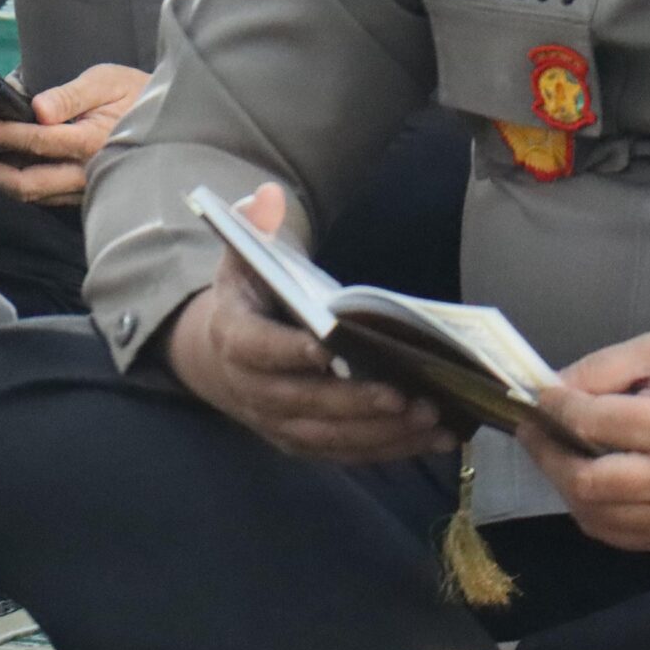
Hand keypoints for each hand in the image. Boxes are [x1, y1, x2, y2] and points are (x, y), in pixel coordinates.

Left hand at [0, 63, 147, 206]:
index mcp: (93, 141)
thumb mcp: (107, 81)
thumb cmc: (136, 94)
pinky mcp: (81, 195)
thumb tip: (39, 110)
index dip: (2, 134)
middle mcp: (88, 173)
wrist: (169, 122)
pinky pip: (42, 197)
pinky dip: (13, 187)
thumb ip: (72, 95)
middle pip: (27, 184)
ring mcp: (85, 189)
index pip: (38, 142)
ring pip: (32, 196)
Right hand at [161, 185, 454, 463]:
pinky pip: (347, 452)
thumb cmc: (248, 299)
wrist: (217, 357)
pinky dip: (390, 449)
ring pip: (329, 436)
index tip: (326, 348)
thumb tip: (269, 196)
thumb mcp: (245, 256)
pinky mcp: (304, 442)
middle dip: (354, 401)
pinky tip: (432, 438)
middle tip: (404, 394)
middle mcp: (252, 389)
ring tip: (429, 417)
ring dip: (380, 432)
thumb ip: (256, 226)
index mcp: (234, 337)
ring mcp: (278, 422)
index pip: (257, 347)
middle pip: (303, 401)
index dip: (288, 351)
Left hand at [519, 334, 649, 551]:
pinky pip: (615, 534)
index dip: (554, 409)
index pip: (593, 424)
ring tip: (557, 455)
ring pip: (593, 514)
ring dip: (563, 484)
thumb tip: (552, 388)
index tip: (537, 397)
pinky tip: (588, 482)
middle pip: (586, 481)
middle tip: (532, 432)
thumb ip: (603, 367)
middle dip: (546, 455)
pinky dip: (590, 509)